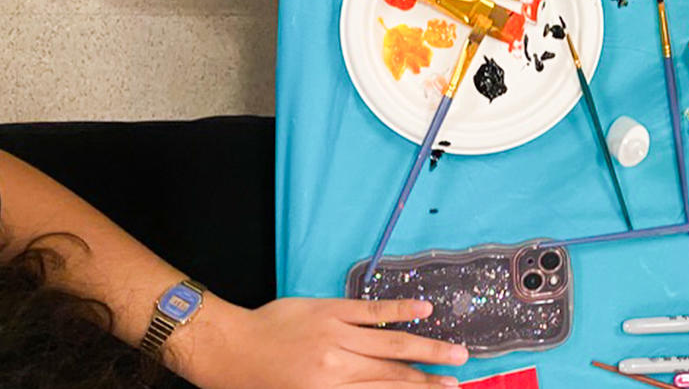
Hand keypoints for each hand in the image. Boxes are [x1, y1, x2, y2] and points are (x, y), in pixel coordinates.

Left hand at [180, 297, 467, 388]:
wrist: (227, 347)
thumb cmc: (255, 383)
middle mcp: (338, 367)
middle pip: (395, 373)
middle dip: (429, 378)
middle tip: (459, 379)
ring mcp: (337, 335)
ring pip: (391, 343)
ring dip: (427, 348)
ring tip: (456, 351)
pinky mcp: (330, 311)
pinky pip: (371, 311)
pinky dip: (400, 309)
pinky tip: (424, 310)